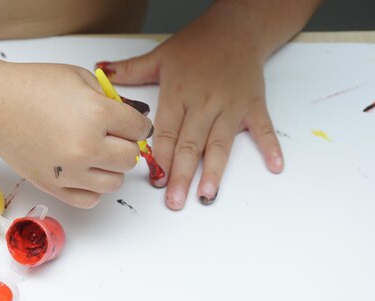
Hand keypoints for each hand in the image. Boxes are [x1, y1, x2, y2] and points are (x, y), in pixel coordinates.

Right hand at [0, 62, 153, 208]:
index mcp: (96, 114)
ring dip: (112, 169)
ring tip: (98, 155)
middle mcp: (86, 147)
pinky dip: (93, 189)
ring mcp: (70, 171)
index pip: (139, 129)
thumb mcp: (80, 78)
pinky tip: (85, 172)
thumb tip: (132, 119)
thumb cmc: (32, 87)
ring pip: (114, 183)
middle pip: (129, 158)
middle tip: (114, 137)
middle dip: (126, 146)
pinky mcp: (54, 187)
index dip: (138, 125)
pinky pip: (90, 200)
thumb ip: (110, 99)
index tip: (132, 124)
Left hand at [96, 25, 283, 209]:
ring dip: (214, 171)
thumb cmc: (197, 44)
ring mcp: (230, 106)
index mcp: (179, 93)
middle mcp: (204, 102)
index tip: (155, 180)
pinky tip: (275, 166)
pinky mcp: (253, 105)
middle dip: (181, 174)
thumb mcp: (159, 56)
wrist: (237, 27)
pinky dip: (270, 146)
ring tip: (207, 195)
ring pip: (221, 143)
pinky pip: (263, 128)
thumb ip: (130, 71)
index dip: (160, 157)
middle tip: (174, 200)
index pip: (167, 132)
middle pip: (190, 144)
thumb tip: (100, 71)